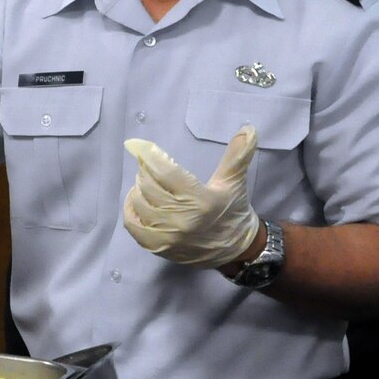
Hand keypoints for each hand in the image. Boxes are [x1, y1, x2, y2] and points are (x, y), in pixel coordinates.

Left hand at [121, 131, 262, 267]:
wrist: (236, 249)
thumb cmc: (232, 211)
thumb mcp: (234, 182)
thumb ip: (238, 155)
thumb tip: (247, 128)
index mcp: (200, 200)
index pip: (166, 172)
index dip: (150, 156)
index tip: (140, 146)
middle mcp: (182, 219)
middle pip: (149, 187)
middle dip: (145, 171)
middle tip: (148, 165)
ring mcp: (168, 236)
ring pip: (139, 204)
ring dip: (137, 189)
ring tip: (144, 182)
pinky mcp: (159, 247)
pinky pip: (133, 226)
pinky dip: (130, 211)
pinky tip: (136, 201)